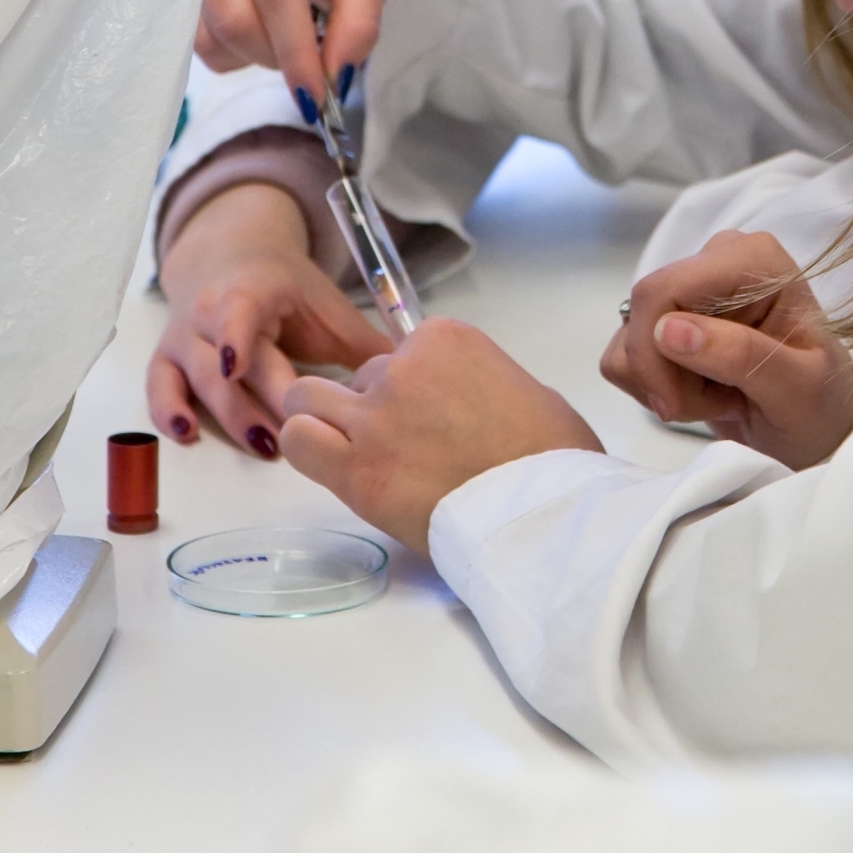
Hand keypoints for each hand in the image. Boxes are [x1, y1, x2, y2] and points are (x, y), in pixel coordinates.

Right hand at [148, 184, 390, 456]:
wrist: (233, 261)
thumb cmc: (288, 292)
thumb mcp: (325, 306)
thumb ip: (363, 345)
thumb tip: (413, 381)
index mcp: (251, 288)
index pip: (238, 310)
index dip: (237, 334)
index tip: (242, 364)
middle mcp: (208, 310)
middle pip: (228, 362)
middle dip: (257, 399)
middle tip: (291, 433)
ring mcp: (183, 335)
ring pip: (196, 379)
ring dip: (228, 415)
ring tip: (263, 445)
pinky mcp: (167, 358)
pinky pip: (159, 386)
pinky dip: (167, 410)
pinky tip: (187, 435)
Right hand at [195, 0, 404, 102]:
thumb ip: (359, 21)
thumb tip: (335, 77)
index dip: (297, 52)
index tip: (319, 96)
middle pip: (236, 20)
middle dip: (279, 56)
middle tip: (315, 62)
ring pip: (215, 38)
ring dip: (260, 56)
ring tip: (295, 34)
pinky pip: (204, 45)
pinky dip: (240, 55)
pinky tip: (267, 30)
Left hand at [281, 319, 603, 552]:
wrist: (542, 514)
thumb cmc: (554, 457)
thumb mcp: (528, 392)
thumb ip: (483, 383)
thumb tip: (470, 404)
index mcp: (446, 339)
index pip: (402, 352)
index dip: (415, 388)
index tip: (436, 420)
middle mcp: (400, 367)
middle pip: (360, 376)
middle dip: (375, 407)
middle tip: (404, 447)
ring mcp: (372, 417)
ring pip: (307, 398)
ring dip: (324, 420)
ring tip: (353, 452)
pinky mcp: (355, 469)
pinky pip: (299, 441)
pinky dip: (308, 449)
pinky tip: (336, 468)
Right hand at [601, 230, 852, 468]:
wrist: (814, 433)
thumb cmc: (819, 409)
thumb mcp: (797, 390)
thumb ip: (741, 356)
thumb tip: (668, 328)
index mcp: (753, 258)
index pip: (666, 288)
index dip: (654, 350)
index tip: (674, 405)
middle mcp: (717, 258)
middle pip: (642, 311)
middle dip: (663, 374)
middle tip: (710, 405)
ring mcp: (691, 286)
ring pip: (628, 337)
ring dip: (663, 385)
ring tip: (719, 398)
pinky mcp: (670, 318)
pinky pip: (624, 354)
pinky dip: (655, 387)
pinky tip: (703, 394)